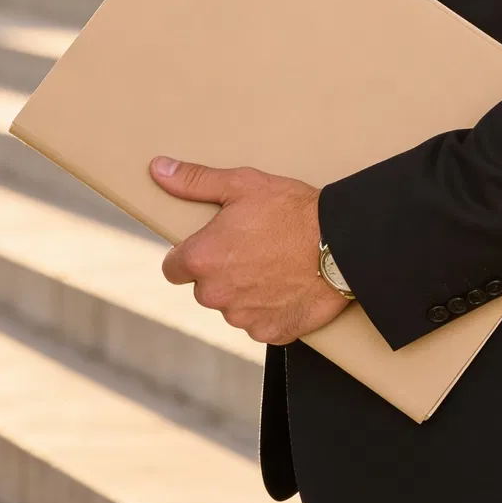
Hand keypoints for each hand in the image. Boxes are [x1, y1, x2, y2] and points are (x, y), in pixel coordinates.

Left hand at [148, 157, 349, 344]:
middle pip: (204, 289)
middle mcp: (216, 294)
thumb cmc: (292, 210)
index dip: (190, 255)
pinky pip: (259, 324)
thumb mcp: (242, 185)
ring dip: (244, 293)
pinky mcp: (270, 332)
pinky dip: (269, 310)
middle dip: (221, 273)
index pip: (173, 268)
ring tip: (273, 266)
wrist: (342, 243)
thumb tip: (159, 170)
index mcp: (202, 258)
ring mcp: (243, 317)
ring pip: (231, 307)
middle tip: (251, 250)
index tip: (213, 245)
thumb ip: (195, 181)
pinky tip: (286, 287)